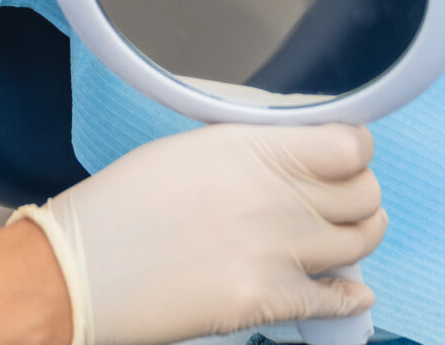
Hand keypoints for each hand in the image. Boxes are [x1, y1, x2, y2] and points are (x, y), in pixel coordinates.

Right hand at [21, 121, 384, 344]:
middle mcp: (275, 195)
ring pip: (361, 241)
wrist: (79, 269)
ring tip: (341, 237)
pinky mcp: (264, 300)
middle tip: (339, 200)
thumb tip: (298, 152)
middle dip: (358, 195)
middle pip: (364, 193)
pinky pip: (335, 300)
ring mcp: (275, 251)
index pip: (352, 144)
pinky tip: (349, 289)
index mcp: (253, 147)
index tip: (342, 157)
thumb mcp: (191, 148)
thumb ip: (254, 148)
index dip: (355, 151)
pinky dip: (349, 295)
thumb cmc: (122, 203)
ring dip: (357, 237)